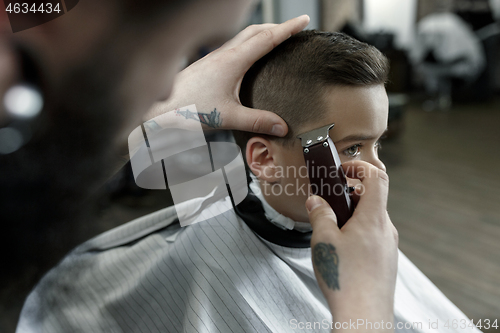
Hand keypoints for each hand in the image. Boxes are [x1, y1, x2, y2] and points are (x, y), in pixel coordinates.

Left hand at [144, 15, 309, 135]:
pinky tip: (248, 56)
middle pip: (256, 31)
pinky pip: (233, 45)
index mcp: (233, 61)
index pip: (267, 39)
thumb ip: (256, 121)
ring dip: (262, 33)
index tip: (304, 21)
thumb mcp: (228, 117)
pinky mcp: (207, 64)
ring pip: (243, 36)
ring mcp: (214, 57)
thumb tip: (283, 127)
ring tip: (276, 38)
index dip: (288, 29)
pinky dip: (248, 43)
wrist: (159, 109)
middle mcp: (224, 54)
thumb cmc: (189, 110)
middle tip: (295, 28)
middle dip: (278, 27)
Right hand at [306, 161, 397, 331]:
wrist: (364, 316)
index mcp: (373, 219)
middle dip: (349, 195)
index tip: (343, 169)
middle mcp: (386, 230)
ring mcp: (388, 246)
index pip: (377, 177)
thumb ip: (320, 215)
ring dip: (352, 216)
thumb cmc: (346, 279)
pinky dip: (357, 233)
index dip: (360, 166)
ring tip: (331, 229)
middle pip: (372, 199)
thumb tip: (316, 202)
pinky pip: (373, 237)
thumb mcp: (324, 240)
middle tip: (329, 202)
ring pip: (371, 220)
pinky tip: (341, 249)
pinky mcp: (386, 261)